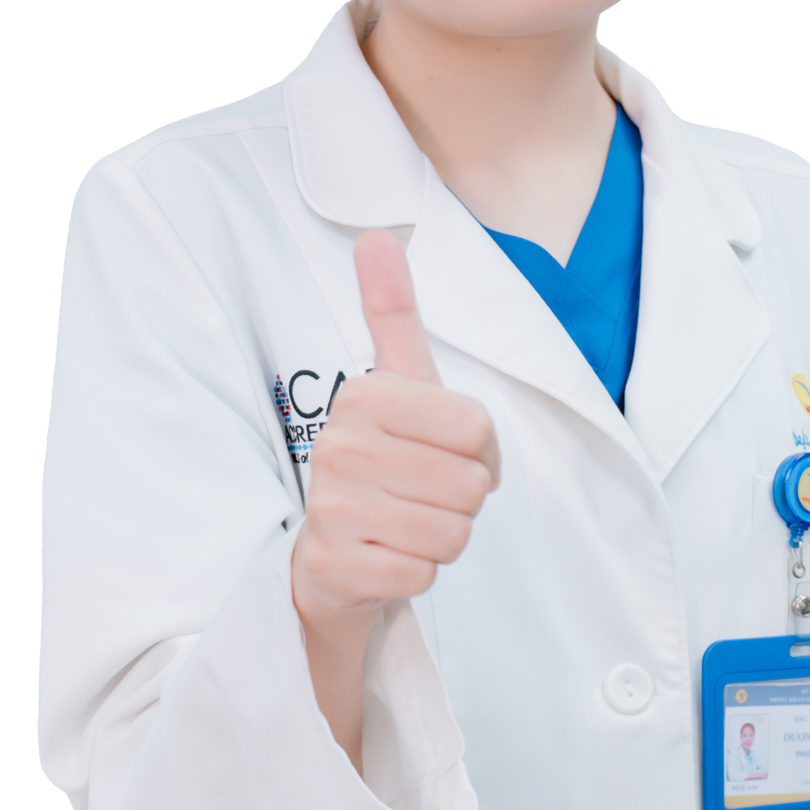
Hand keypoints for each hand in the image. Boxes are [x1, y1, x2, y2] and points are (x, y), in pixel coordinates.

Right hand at [292, 231, 499, 766]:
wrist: (330, 554)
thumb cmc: (382, 460)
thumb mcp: (398, 384)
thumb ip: (392, 313)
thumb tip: (376, 236)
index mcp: (363, 397)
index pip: (477, 427)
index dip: (479, 449)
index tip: (443, 451)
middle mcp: (339, 449)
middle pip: (471, 484)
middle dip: (462, 498)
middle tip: (425, 493)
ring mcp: (332, 512)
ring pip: (453, 532)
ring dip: (444, 536)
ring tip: (407, 522)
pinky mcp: (335, 570)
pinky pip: (424, 574)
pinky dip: (419, 573)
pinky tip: (389, 556)